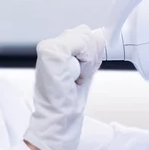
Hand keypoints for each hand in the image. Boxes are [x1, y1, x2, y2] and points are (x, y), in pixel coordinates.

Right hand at [24, 25, 104, 149]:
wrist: (59, 118)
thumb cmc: (68, 100)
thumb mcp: (82, 70)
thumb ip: (88, 52)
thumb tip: (99, 37)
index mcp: (54, 49)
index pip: (82, 33)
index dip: (92, 51)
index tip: (85, 70)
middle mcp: (49, 45)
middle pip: (84, 31)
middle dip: (91, 54)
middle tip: (81, 75)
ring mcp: (49, 47)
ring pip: (85, 36)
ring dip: (88, 60)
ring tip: (76, 77)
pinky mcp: (52, 51)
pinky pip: (83, 44)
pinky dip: (86, 62)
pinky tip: (75, 77)